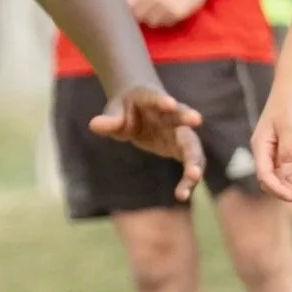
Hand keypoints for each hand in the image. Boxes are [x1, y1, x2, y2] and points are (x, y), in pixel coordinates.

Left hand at [91, 85, 205, 200]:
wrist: (140, 110)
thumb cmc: (125, 110)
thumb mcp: (114, 112)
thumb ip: (109, 119)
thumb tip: (94, 124)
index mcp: (150, 98)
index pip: (155, 97)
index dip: (161, 100)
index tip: (170, 103)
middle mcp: (170, 113)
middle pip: (180, 115)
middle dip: (187, 117)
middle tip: (196, 119)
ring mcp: (179, 131)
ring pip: (191, 144)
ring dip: (194, 159)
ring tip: (193, 176)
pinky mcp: (182, 148)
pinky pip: (190, 163)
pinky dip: (188, 178)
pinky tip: (182, 195)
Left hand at [123, 0, 215, 28]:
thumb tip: (122, 5)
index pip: (128, 4)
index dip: (126, 10)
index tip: (123, 13)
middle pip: (138, 16)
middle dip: (139, 15)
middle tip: (145, 12)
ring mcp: (166, 6)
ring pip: (151, 22)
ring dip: (153, 19)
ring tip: (160, 9)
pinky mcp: (177, 14)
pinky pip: (165, 24)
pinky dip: (166, 20)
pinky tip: (171, 10)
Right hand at [251, 83, 291, 204]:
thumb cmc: (290, 102)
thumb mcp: (291, 128)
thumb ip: (288, 153)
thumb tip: (288, 177)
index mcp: (260, 145)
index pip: (265, 175)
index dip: (279, 189)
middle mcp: (263, 149)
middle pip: (268, 179)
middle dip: (284, 192)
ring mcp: (272, 148)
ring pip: (276, 175)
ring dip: (289, 187)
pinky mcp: (281, 146)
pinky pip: (283, 168)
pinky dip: (291, 179)